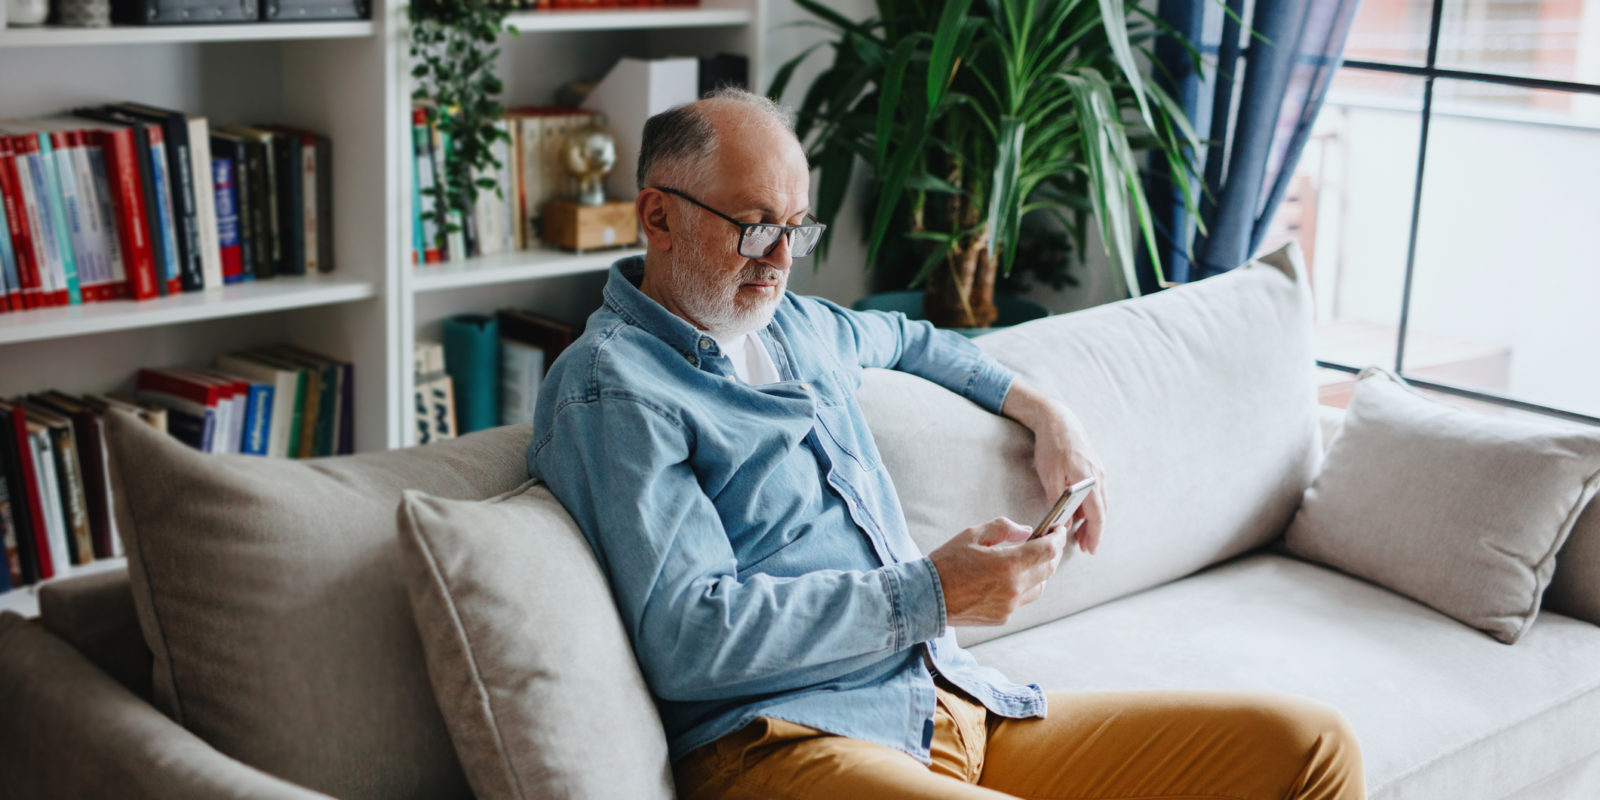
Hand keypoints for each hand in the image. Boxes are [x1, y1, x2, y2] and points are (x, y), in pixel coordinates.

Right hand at [926, 517, 1068, 626]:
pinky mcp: (1003, 617)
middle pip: (1048, 568)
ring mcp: (1009, 605)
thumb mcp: (972, 535)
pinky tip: (1012, 577)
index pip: (1047, 550)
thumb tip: (1026, 530)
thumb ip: (1003, 528)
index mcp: (1007, 564)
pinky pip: (1023, 599)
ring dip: (1041, 571)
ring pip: (1040, 586)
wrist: (926, 598)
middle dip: (1052, 552)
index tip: (1058, 529)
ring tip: (1031, 559)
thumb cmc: (946, 564)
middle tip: (1049, 540)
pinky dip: (1025, 586)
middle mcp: (1013, 588)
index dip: (1057, 538)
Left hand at [1002, 379, 1109, 555]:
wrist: (1058, 419)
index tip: (1091, 550)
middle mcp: (1099, 476)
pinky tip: (1080, 514)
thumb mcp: (1049, 477)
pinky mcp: (1096, 468)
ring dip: (1093, 520)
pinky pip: (1097, 493)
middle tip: (1084, 548)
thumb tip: (1065, 525)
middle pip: (1102, 511)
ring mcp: (1100, 471)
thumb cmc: (1051, 447)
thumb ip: (1059, 502)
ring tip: (1081, 535)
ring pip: (1100, 503)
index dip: (1095, 535)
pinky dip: (1091, 507)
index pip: (1097, 515)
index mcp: (1089, 479)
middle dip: (1094, 532)